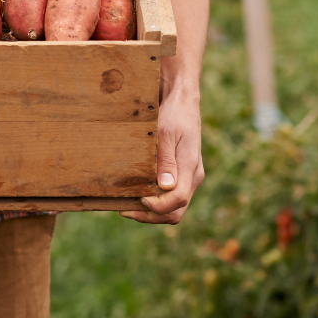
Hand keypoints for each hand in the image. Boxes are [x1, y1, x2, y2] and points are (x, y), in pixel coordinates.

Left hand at [119, 90, 203, 224]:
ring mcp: (188, 176)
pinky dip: (154, 201)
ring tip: (127, 206)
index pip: (177, 201)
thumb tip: (165, 187)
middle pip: (176, 211)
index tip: (138, 200)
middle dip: (151, 216)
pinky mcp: (181, 173)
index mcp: (190, 168)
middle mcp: (192, 177)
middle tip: (125, 211)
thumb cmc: (173, 115)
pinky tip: (136, 194)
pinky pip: (171, 196)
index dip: (157, 207)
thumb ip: (166, 160)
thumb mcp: (166, 133)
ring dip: (151, 212)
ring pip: (174, 207)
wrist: (182, 101)